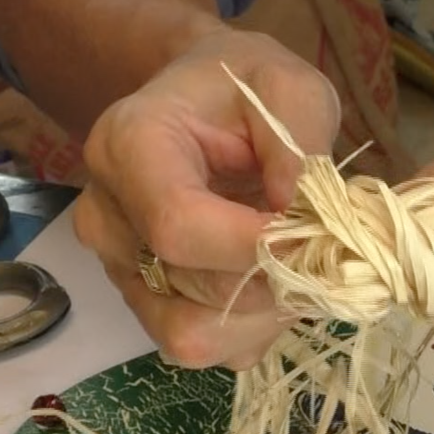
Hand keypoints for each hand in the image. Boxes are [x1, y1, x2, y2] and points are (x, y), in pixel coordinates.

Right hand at [74, 27, 340, 369]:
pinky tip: (272, 282)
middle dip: (275, 279)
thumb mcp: (289, 86)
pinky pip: (205, 347)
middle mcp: (108, 219)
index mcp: (128, 148)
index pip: (179, 225)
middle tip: (324, 249)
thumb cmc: (243, 91)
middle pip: (195, 288)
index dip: (256, 247)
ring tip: (296, 265)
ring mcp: (123, 273)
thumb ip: (301, 141)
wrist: (202, 105)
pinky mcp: (149, 309)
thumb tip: (304, 216)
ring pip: (195, 335)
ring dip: (266, 314)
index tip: (319, 238)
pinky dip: (254, 328)